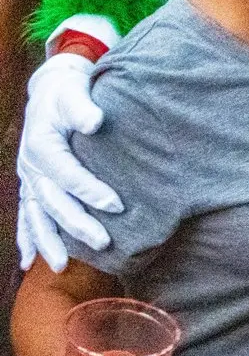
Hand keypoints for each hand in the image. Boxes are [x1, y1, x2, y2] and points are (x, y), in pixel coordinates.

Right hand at [15, 53, 120, 272]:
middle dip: (76, 224)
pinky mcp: (30, 184)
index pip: (67, 174)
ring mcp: (28, 178)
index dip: (90, 191)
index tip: (117, 205)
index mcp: (42, 145)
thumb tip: (96, 121)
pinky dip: (27, 238)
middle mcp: (30, 166)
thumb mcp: (74, 93)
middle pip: (53, 201)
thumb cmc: (68, 92)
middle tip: (104, 242)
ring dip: (48, 241)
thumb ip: (83, 108)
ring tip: (62, 266)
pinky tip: (29, 261)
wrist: (50, 90)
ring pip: (36, 215)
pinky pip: (25, 216)